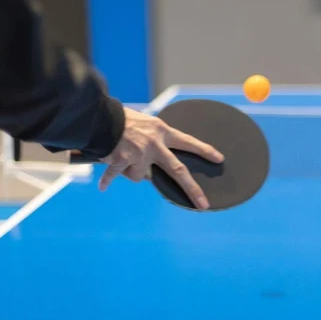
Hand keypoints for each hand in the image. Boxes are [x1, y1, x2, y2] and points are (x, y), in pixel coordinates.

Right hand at [98, 107, 223, 209]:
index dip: (204, 150)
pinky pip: (115, 176)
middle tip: (203, 204)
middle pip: (178, 170)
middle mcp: (155, 145)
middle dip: (192, 189)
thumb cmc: (123, 118)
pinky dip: (108, 181)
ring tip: (120, 156)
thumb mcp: (147, 124)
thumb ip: (155, 142)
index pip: (188, 142)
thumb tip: (151, 173)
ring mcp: (139, 154)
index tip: (219, 159)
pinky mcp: (122, 160)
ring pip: (140, 176)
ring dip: (130, 171)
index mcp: (162, 132)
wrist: (101, 116)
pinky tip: (104, 188)